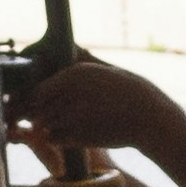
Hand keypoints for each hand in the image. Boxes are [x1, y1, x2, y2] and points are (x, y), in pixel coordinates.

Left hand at [16, 50, 178, 156]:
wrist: (151, 119)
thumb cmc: (132, 92)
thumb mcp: (108, 70)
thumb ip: (86, 61)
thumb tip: (73, 47)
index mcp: (74, 74)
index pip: (36, 88)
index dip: (34, 96)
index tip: (39, 101)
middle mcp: (69, 93)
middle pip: (35, 107)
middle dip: (37, 111)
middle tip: (47, 115)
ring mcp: (72, 117)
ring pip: (42, 123)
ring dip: (47, 125)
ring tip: (63, 124)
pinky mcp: (79, 137)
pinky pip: (53, 139)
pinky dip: (56, 138)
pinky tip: (69, 134)